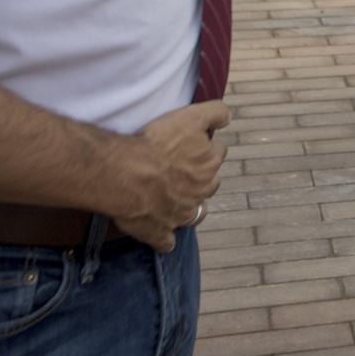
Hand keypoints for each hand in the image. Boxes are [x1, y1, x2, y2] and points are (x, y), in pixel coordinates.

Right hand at [108, 101, 230, 251]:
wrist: (126, 175)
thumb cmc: (158, 144)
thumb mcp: (192, 117)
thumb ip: (215, 114)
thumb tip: (227, 118)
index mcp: (209, 165)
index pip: (217, 153)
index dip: (204, 148)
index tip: (191, 145)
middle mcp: (200, 192)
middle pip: (209, 183)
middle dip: (200, 177)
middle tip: (180, 169)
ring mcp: (181, 215)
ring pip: (193, 212)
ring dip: (188, 206)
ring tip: (173, 198)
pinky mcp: (160, 233)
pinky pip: (166, 241)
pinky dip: (165, 239)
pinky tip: (161, 234)